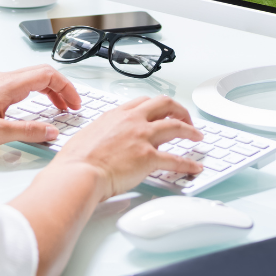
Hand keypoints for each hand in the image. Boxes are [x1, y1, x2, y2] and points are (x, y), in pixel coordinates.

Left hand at [0, 65, 82, 148]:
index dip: (67, 89)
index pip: (48, 76)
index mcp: (8, 84)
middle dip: (61, 90)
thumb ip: (28, 132)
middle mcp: (3, 79)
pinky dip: (33, 95)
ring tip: (57, 109)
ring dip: (47, 92)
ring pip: (30, 80)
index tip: (75, 105)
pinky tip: (31, 109)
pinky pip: (18, 86)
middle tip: (70, 108)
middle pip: (42, 75)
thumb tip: (51, 132)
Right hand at [52, 96, 202, 198]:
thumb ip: (103, 133)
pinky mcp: (149, 157)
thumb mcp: (89, 135)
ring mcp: (142, 137)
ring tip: (197, 136)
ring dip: (191, 131)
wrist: (79, 173)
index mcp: (117, 115)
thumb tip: (105, 140)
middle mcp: (132, 121)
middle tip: (186, 119)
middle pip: (165, 105)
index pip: (144, 102)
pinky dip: (188, 164)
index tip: (163, 111)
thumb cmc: (77, 160)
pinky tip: (194, 167)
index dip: (157, 106)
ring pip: (176, 126)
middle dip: (180, 110)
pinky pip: (175, 160)